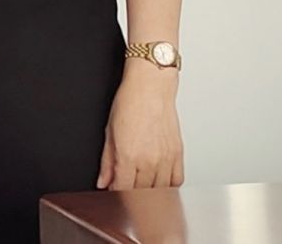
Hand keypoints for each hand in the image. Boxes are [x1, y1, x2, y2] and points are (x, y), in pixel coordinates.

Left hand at [98, 66, 183, 189]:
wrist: (151, 87)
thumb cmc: (129, 102)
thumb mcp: (109, 131)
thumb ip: (106, 160)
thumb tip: (103, 180)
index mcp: (128, 155)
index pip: (122, 189)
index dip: (115, 194)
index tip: (113, 190)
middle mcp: (149, 160)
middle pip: (141, 193)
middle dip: (130, 194)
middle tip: (125, 186)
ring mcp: (166, 159)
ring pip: (160, 191)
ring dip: (149, 192)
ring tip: (140, 184)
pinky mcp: (178, 155)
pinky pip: (176, 181)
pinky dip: (168, 186)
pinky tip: (159, 181)